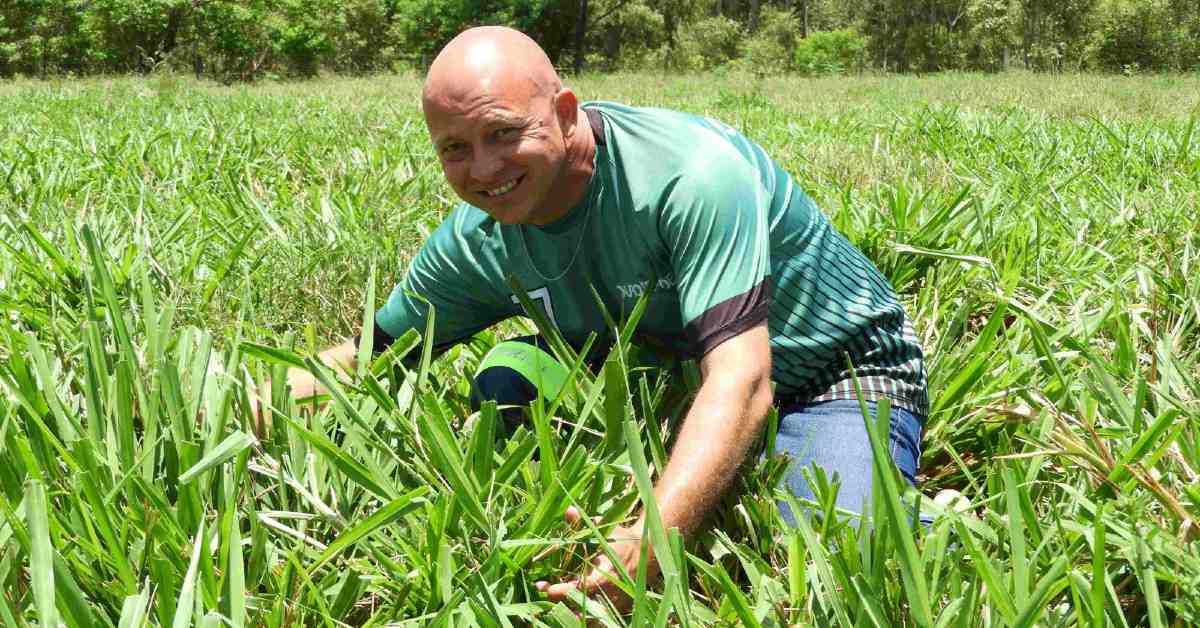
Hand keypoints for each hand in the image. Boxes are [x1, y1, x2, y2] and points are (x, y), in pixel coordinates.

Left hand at [535, 507, 655, 613]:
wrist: (647, 554)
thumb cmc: (621, 539)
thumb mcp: (605, 529)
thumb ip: (584, 524)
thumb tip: (568, 511)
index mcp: (610, 571)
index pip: (585, 586)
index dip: (565, 590)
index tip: (547, 587)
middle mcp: (613, 590)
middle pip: (584, 606)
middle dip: (560, 602)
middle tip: (542, 591)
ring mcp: (616, 602)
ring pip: (591, 617)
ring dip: (570, 614)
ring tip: (550, 606)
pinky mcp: (618, 609)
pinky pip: (599, 620)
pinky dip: (583, 619)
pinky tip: (567, 611)